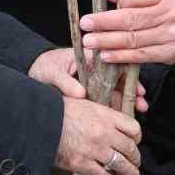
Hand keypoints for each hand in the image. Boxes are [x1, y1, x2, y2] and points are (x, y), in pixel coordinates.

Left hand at [28, 48, 148, 112]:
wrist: (32, 71)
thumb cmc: (43, 67)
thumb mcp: (52, 72)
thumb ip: (65, 82)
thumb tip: (80, 94)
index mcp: (89, 58)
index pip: (114, 64)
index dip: (128, 77)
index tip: (137, 89)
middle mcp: (95, 69)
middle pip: (118, 79)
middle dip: (132, 92)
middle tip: (142, 104)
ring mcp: (92, 81)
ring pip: (114, 91)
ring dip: (125, 101)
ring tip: (137, 112)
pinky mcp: (88, 92)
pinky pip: (104, 99)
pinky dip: (113, 107)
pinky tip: (122, 117)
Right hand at [54, 96, 141, 174]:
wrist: (40, 122)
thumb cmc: (58, 110)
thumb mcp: (83, 102)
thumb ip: (100, 112)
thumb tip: (109, 120)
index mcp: (105, 116)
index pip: (133, 128)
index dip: (137, 137)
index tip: (136, 141)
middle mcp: (104, 133)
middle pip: (130, 148)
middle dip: (136, 157)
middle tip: (136, 162)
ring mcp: (94, 150)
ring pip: (120, 164)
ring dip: (128, 171)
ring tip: (131, 174)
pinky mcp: (82, 164)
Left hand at [80, 0, 174, 65]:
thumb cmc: (174, 1)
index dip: (116, 4)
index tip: (100, 8)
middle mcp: (171, 14)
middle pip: (132, 20)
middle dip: (105, 24)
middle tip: (85, 25)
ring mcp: (171, 35)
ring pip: (134, 40)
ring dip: (108, 42)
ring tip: (90, 42)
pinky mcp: (170, 53)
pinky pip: (142, 56)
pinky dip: (122, 56)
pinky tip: (106, 55)